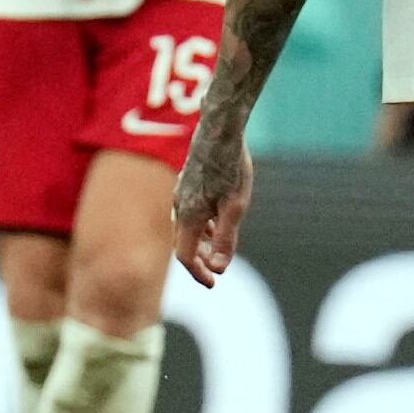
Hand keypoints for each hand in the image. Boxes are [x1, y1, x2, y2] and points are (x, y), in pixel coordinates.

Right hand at [170, 126, 253, 283]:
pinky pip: (187, 213)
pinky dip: (199, 226)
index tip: (213, 284)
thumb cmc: (230, 167)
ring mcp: (180, 193)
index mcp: (188, 216)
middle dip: (197, 260)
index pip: (184, 256)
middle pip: (182, 243)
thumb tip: (218, 269)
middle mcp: (179, 206)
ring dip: (198, 243)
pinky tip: (215, 221)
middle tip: (216, 273)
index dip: (198, 273)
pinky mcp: (186, 183)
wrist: (219, 128)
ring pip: (184, 227)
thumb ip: (225, 239)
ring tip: (217, 250)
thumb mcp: (234, 207)